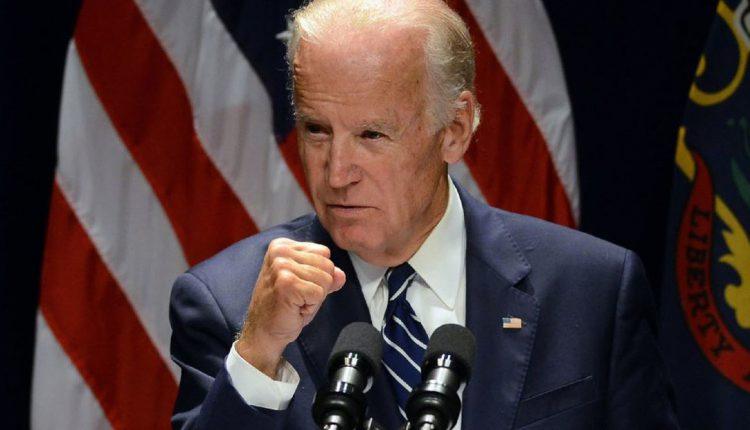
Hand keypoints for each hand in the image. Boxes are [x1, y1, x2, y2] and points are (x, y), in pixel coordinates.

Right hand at [236, 238, 345, 376]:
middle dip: (319, 286)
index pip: (324, 252)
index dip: (319, 274)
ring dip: (315, 297)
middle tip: (297, 296)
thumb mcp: (308, 284)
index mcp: (282, 245)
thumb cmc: (284, 306)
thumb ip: (326, 274)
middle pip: (327, 265)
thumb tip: (340, 275)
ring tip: (295, 302)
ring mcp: (282, 266)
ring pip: (326, 279)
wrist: (263, 331)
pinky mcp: (286, 283)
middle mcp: (280, 251)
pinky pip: (319, 293)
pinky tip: (295, 308)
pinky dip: (311, 306)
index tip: (298, 285)